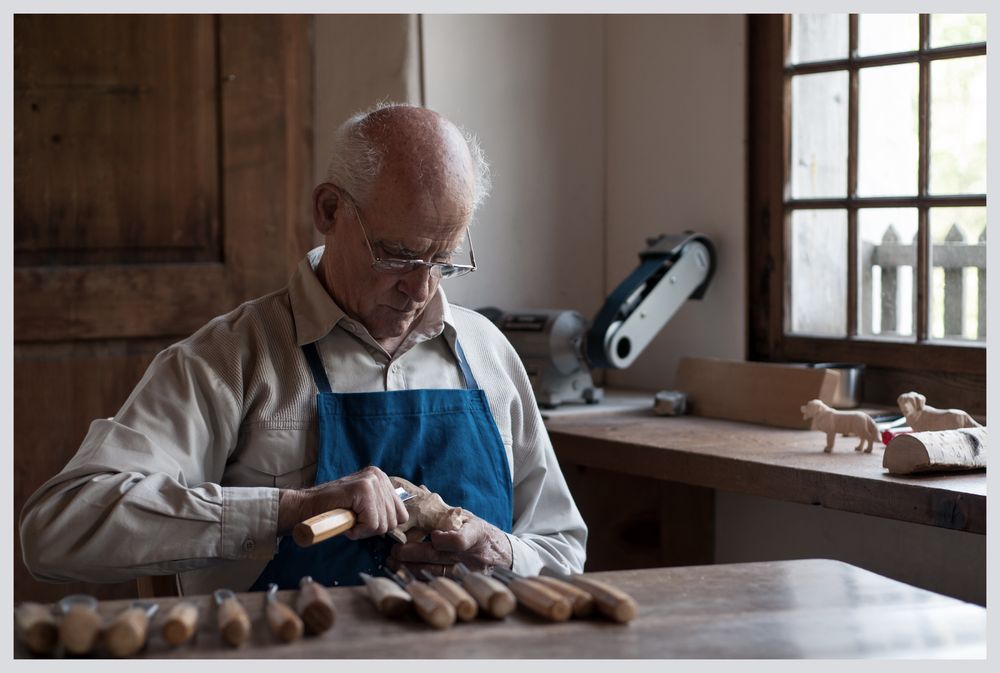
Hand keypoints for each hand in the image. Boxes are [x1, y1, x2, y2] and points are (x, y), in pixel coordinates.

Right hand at [278, 466, 407, 539]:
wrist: (305, 507)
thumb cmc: (333, 510)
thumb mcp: (363, 507)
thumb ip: (381, 509)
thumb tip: (401, 521)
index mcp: (382, 479)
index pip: (401, 514)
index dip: (382, 525)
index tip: (363, 521)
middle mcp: (379, 476)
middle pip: (394, 521)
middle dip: (372, 529)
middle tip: (353, 521)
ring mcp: (372, 481)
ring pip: (383, 524)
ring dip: (363, 530)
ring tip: (348, 518)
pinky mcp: (363, 489)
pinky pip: (371, 524)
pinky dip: (357, 530)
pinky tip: (345, 520)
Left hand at [387, 510, 511, 576]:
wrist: (505, 557)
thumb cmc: (482, 534)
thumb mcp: (469, 519)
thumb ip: (444, 510)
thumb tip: (420, 490)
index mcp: (476, 534)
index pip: (460, 540)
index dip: (443, 540)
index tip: (430, 537)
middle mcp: (472, 555)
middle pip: (439, 557)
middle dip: (412, 553)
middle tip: (394, 551)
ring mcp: (468, 573)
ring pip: (435, 573)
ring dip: (409, 568)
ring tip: (392, 563)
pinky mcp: (463, 584)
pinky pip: (437, 582)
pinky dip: (418, 578)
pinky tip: (404, 574)